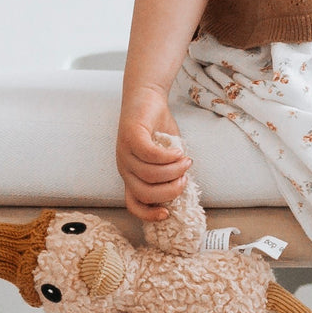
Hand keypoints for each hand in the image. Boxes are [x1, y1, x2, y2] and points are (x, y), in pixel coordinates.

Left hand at [117, 86, 191, 220]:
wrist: (147, 97)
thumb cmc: (157, 129)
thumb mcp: (166, 158)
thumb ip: (171, 175)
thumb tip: (184, 191)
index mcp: (131, 177)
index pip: (133, 205)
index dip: (149, 215)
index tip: (168, 213)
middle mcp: (124, 168)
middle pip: (145, 193)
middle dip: (170, 191)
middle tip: (185, 179)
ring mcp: (125, 153)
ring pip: (150, 174)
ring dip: (174, 171)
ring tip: (186, 161)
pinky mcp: (130, 136)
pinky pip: (150, 155)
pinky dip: (168, 156)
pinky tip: (179, 151)